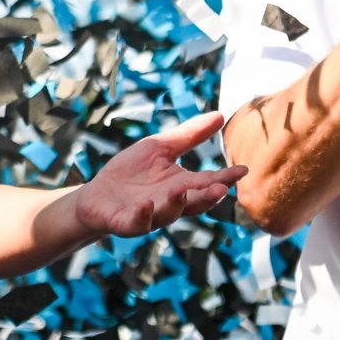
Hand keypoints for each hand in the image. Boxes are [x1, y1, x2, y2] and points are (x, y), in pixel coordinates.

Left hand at [69, 110, 247, 238]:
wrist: (97, 195)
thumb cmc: (131, 173)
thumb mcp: (160, 148)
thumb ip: (189, 136)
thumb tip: (220, 115)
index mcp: (181, 186)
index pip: (207, 183)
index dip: (224, 178)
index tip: (242, 170)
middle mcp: (169, 203)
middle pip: (193, 203)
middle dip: (207, 197)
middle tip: (222, 189)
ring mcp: (149, 215)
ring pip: (168, 214)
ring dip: (176, 204)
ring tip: (181, 191)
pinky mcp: (126, 222)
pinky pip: (136, 223)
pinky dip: (143, 216)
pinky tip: (146, 205)